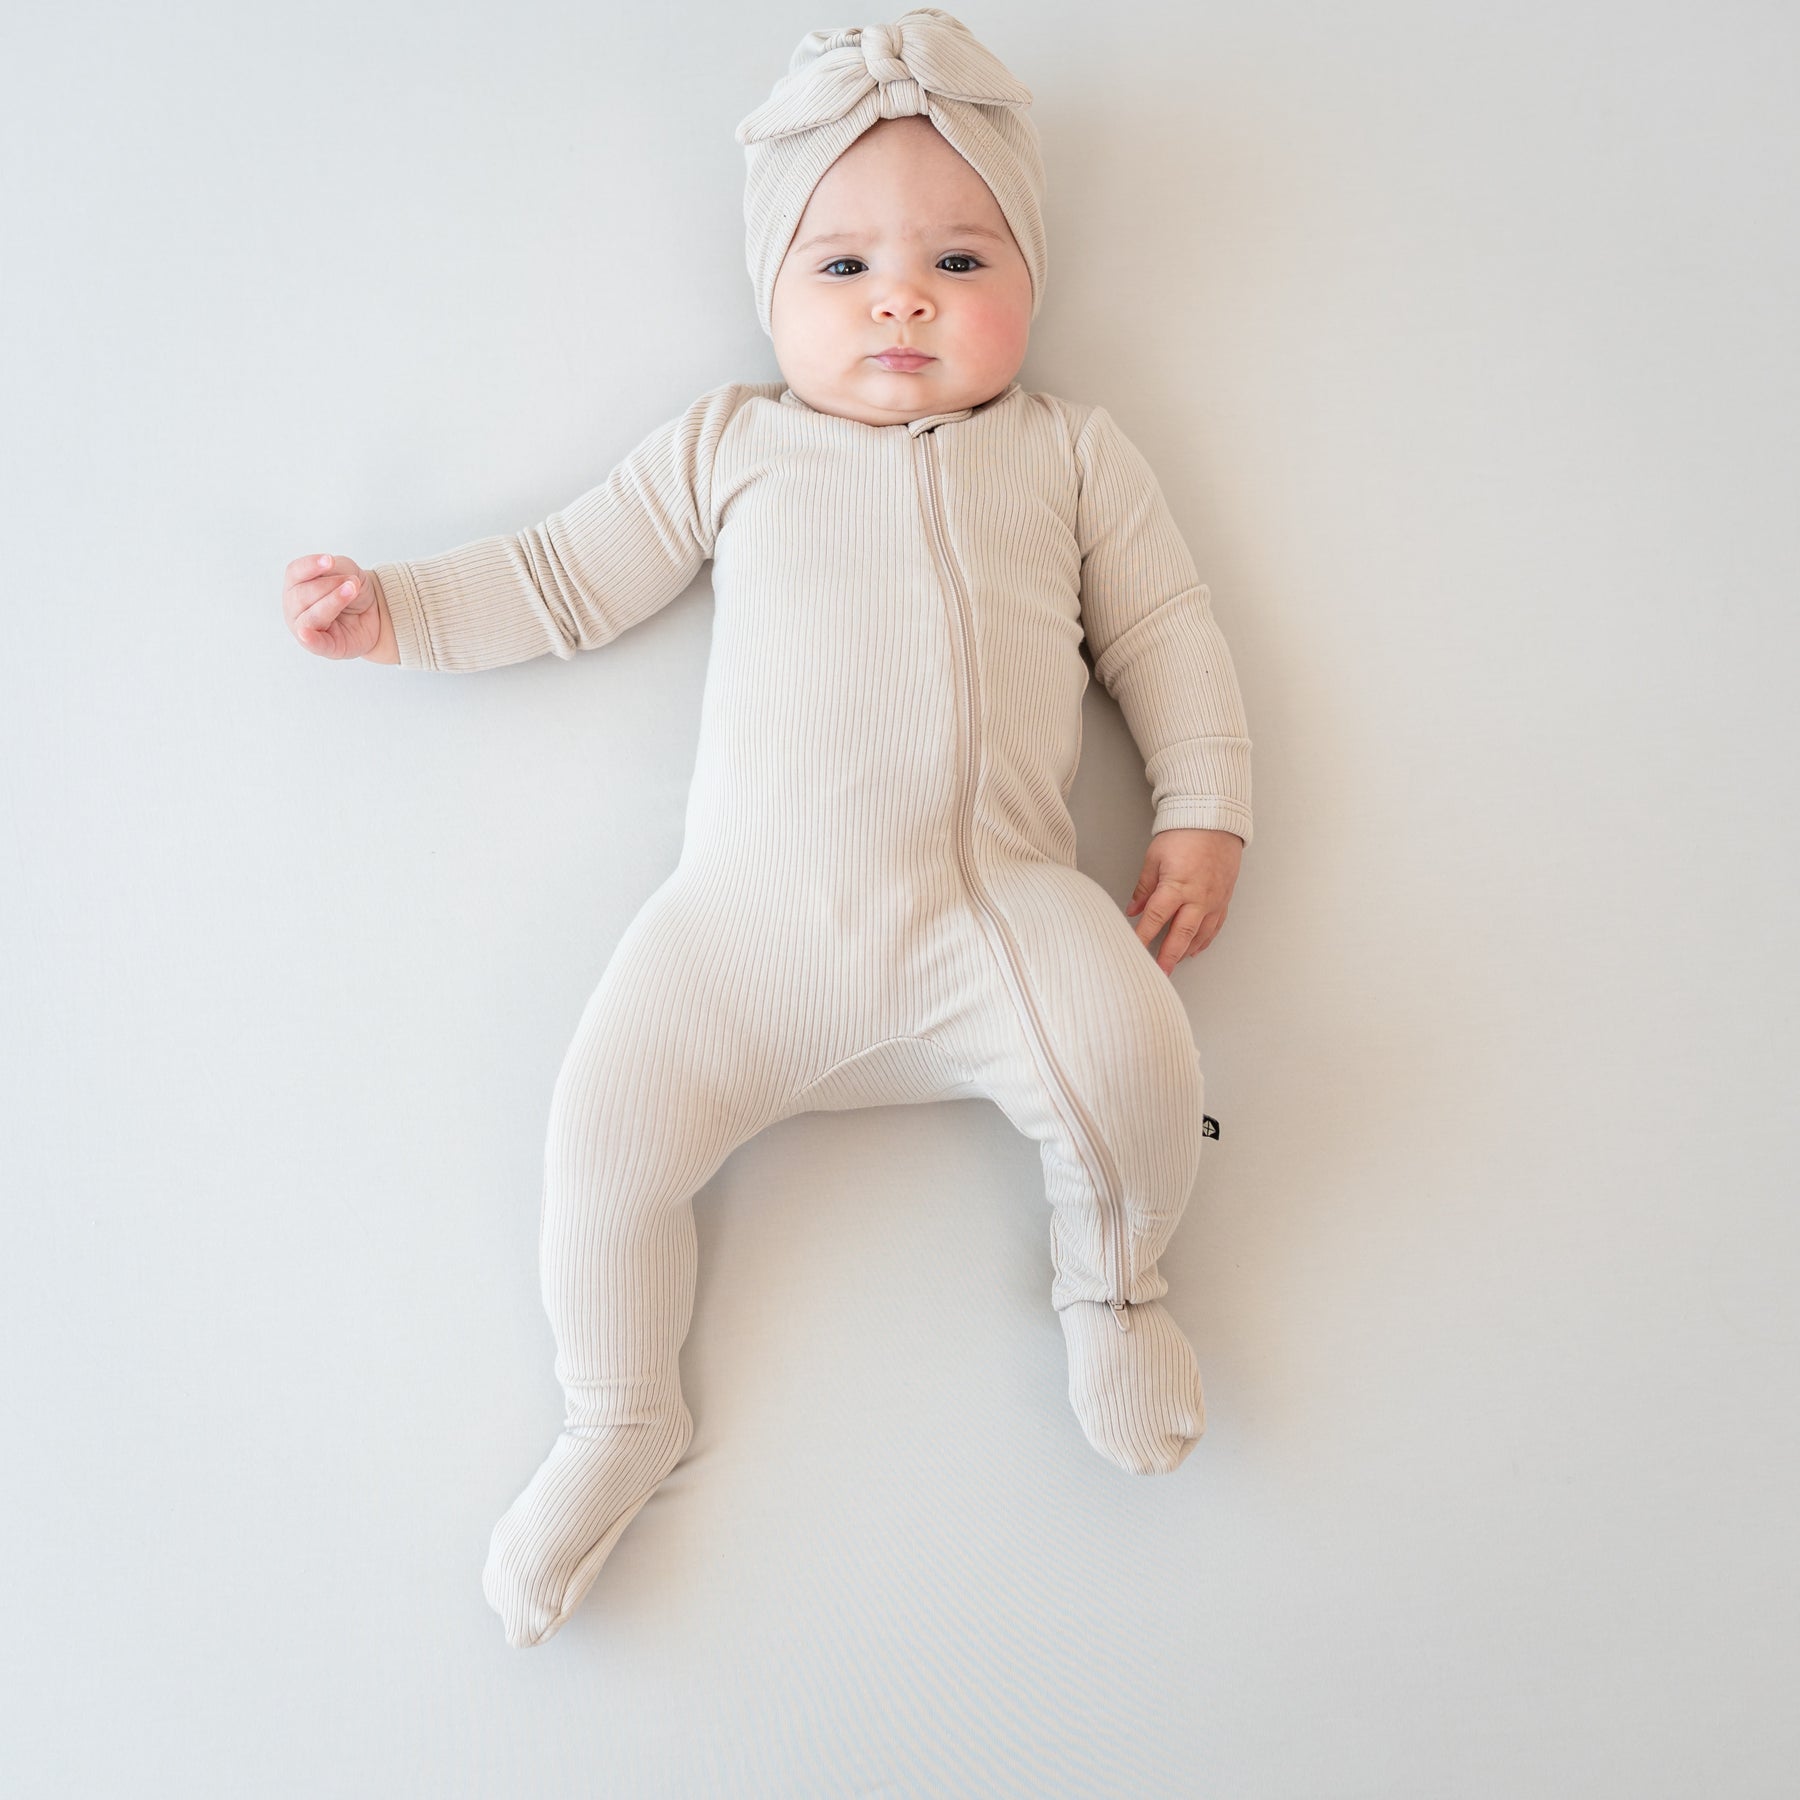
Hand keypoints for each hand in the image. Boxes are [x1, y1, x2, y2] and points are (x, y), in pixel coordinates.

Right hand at [283, 553, 385, 660]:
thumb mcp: (347, 571)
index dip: (310, 566)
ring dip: (332, 601)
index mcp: (296, 586)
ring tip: (351, 590)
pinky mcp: (324, 647)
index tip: (329, 560)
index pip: (294, 573)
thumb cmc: (352, 590)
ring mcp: (305, 629)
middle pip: (301, 595)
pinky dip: (309, 639)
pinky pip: (313, 644)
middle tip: (352, 582)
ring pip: (310, 616)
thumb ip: (334, 568)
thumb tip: (327, 572)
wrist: (376, 613)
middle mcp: (295, 608)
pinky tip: (305, 633)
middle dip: (328, 585)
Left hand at [1124, 827, 1242, 974]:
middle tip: (1158, 974)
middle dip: (1168, 958)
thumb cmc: (1184, 835)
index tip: (1133, 952)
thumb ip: (1144, 888)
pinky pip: (1215, 926)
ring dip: (1185, 952)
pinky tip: (1195, 949)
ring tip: (1173, 965)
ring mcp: (1214, 901)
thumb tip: (1132, 910)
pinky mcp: (1224, 899)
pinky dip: (1204, 941)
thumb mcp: (1154, 859)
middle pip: (1180, 935)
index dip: (1142, 937)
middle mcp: (1198, 898)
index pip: (1155, 919)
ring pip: (1200, 935)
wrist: (1216, 821)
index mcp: (1176, 886)